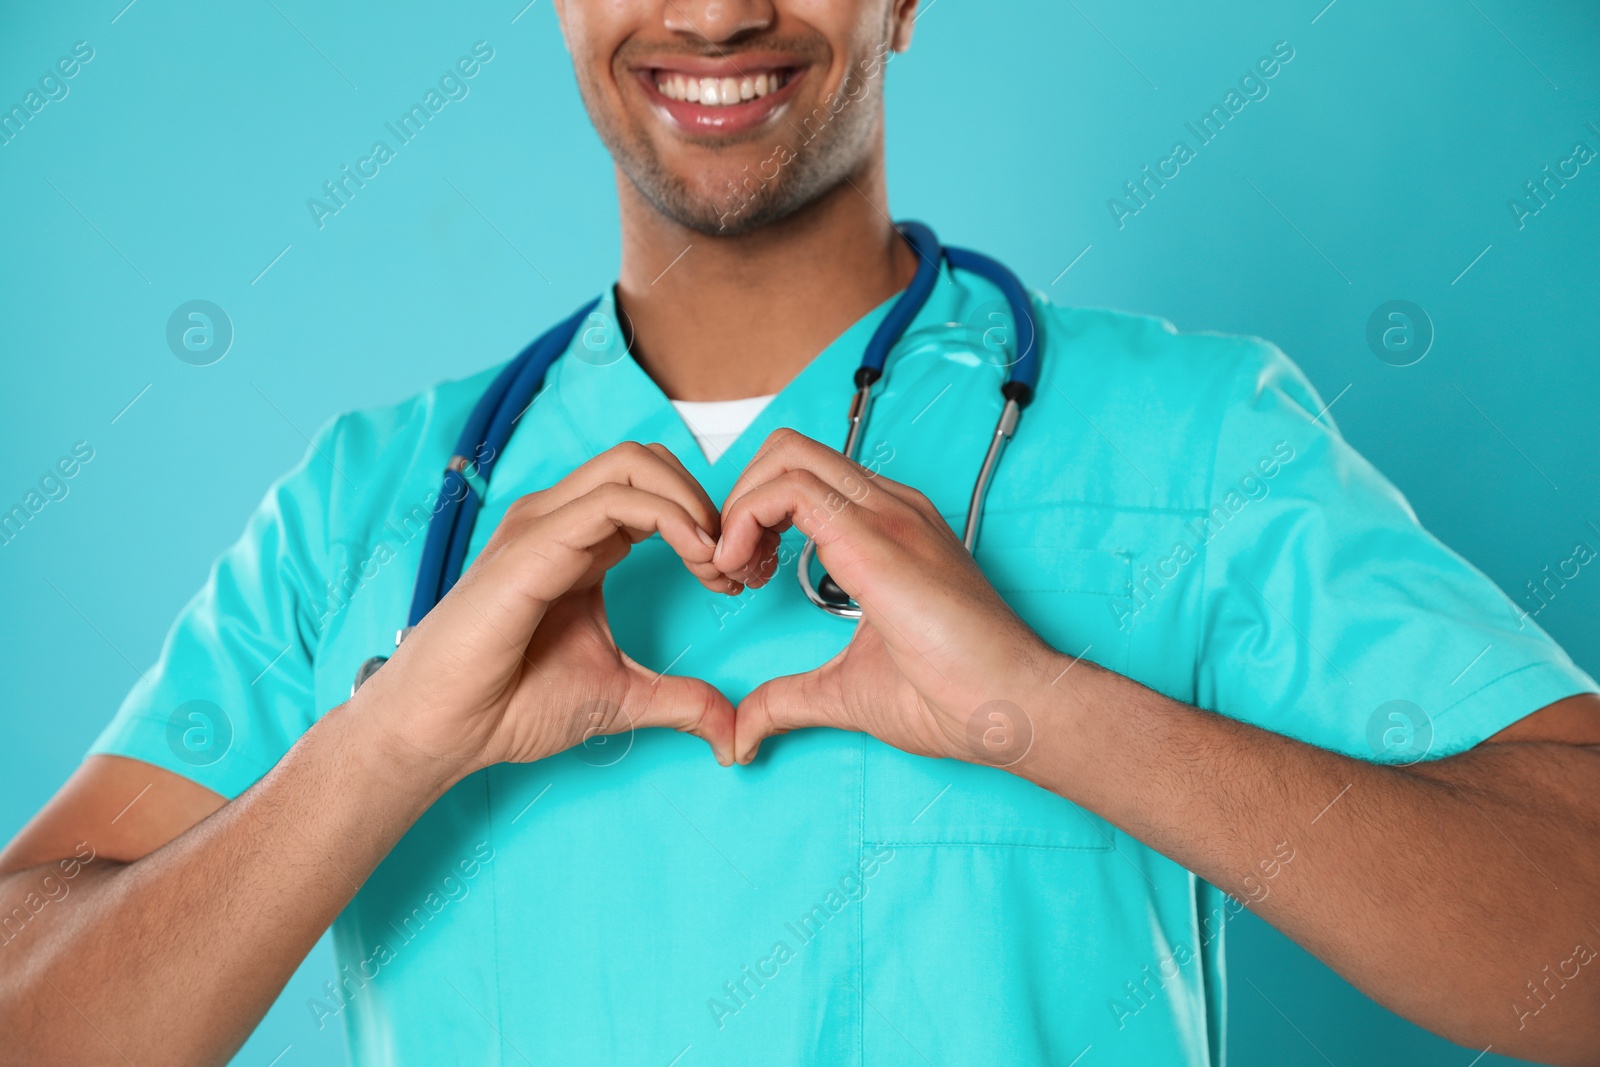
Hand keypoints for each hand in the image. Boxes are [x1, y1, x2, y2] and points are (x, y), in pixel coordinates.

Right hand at [355, 442, 741, 784]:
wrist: (443, 729)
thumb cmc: (510, 705)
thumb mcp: (621, 698)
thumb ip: (681, 701)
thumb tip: (734, 731)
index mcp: (581, 543)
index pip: (654, 489)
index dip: (704, 524)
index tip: (731, 582)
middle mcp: (561, 521)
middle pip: (648, 460)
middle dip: (703, 501)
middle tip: (730, 564)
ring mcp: (544, 525)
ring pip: (635, 463)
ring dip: (692, 505)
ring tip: (714, 563)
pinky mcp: (534, 543)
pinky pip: (614, 501)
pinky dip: (669, 519)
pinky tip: (694, 560)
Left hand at [714, 429, 1062, 766]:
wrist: (1011, 706)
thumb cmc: (955, 696)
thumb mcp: (845, 690)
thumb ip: (788, 700)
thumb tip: (742, 733)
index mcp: (886, 529)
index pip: (803, 477)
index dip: (754, 516)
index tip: (744, 578)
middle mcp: (887, 508)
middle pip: (787, 451)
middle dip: (737, 500)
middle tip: (732, 570)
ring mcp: (886, 515)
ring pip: (785, 456)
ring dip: (736, 509)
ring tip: (735, 574)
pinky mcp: (876, 537)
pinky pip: (790, 489)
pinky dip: (744, 520)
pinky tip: (745, 574)